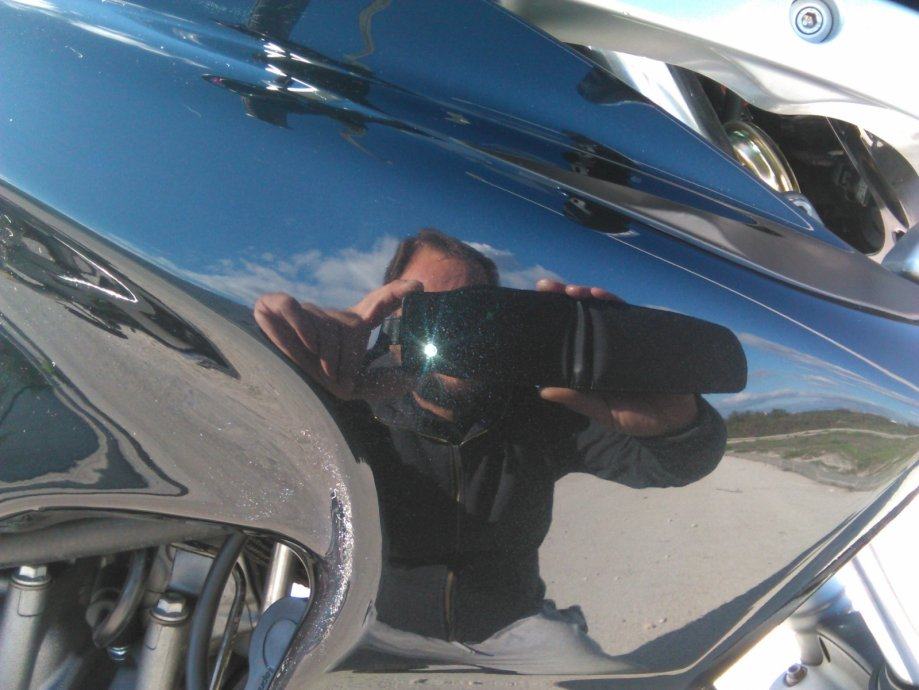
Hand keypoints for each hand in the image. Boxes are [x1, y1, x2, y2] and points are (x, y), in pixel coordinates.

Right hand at [254, 279, 421, 399]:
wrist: (273, 382)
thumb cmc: (317, 382)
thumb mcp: (353, 386)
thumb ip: (382, 385)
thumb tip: (414, 378)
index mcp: (353, 325)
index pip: (380, 301)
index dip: (398, 291)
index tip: (418, 287)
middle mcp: (331, 314)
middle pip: (350, 328)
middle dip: (348, 359)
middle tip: (343, 382)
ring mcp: (307, 309)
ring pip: (324, 326)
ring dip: (324, 356)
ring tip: (320, 372)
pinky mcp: (276, 305)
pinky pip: (292, 306)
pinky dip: (299, 327)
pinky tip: (303, 346)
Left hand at [535, 279, 697, 436]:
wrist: (677, 419)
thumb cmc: (637, 418)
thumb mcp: (603, 412)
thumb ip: (578, 401)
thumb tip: (542, 390)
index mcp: (589, 364)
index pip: (567, 336)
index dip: (552, 320)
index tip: (534, 306)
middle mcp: (602, 346)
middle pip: (579, 316)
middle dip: (562, 297)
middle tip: (545, 286)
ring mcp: (621, 337)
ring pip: (600, 309)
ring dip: (584, 294)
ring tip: (570, 290)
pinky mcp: (641, 332)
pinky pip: (625, 312)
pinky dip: (612, 301)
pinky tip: (600, 295)